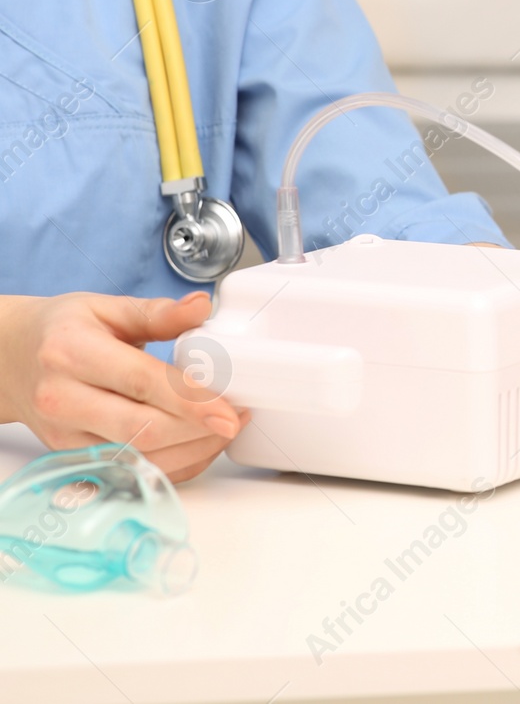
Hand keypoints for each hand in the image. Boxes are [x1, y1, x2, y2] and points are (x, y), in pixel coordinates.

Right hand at [0, 291, 249, 483]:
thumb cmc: (61, 331)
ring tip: (224, 430)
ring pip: (139, 458)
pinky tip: (198, 446)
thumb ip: (158, 312)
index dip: (191, 401)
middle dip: (200, 431)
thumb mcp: (105, 308)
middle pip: (142, 429)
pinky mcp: (72, 456)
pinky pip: (131, 471)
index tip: (230, 411)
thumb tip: (203, 307)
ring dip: (193, 451)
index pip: (141, 383)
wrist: (9, 359)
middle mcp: (62, 398)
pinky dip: (172, 464)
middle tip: (238, 417)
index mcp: (72, 352)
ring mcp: (64, 434)